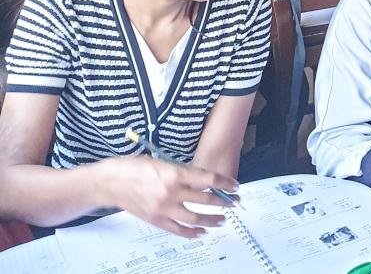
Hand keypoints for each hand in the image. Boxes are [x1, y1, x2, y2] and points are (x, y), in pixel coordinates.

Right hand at [100, 156, 237, 237]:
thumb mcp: (162, 162)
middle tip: (235, 203)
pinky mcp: (156, 220)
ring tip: (222, 219)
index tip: (235, 186)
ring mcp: (164, 209)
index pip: (209, 180)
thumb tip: (201, 179)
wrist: (110, 183)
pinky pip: (178, 230)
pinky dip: (192, 232)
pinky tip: (202, 232)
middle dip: (224, 202)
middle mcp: (172, 193)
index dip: (225, 184)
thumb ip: (182, 171)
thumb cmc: (134, 167)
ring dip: (212, 220)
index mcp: (175, 174)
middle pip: (206, 200)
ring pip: (195, 218)